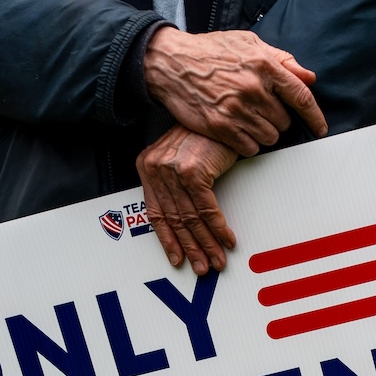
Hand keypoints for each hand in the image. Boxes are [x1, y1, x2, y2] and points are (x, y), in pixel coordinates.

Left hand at [138, 125, 239, 275]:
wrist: (220, 109)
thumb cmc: (204, 133)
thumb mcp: (181, 157)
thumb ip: (175, 183)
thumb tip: (185, 218)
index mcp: (147, 166)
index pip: (155, 213)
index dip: (168, 240)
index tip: (178, 259)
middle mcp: (156, 169)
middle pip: (175, 220)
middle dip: (191, 248)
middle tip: (202, 267)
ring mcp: (173, 170)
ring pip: (191, 219)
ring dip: (207, 244)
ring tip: (217, 261)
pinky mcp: (193, 172)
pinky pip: (208, 210)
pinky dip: (219, 229)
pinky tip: (228, 241)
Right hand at [143, 28, 325, 156]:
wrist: (171, 63)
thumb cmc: (211, 52)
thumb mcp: (248, 44)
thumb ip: (282, 60)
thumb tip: (309, 78)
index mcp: (264, 66)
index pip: (301, 97)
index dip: (315, 116)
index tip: (320, 129)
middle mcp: (253, 89)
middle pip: (284, 122)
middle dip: (276, 119)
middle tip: (259, 109)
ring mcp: (237, 110)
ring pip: (269, 137)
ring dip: (262, 132)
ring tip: (245, 118)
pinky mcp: (221, 127)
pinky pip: (250, 148)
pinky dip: (247, 144)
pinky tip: (236, 130)